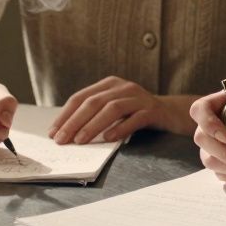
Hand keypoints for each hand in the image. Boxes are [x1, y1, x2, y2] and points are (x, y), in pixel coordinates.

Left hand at [48, 76, 188, 143]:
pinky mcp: (153, 110)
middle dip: (75, 121)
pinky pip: (135, 119)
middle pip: (94, 102)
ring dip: (93, 125)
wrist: (173, 113)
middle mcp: (123, 87)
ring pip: (112, 108)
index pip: (81, 97)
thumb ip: (95, 116)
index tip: (53, 133)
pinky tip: (109, 139)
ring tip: (81, 141)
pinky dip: (121, 128)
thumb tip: (66, 134)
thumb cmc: (137, 114)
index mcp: (109, 84)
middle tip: (62, 139)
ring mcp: (139, 97)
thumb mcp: (115, 110)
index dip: (65, 115)